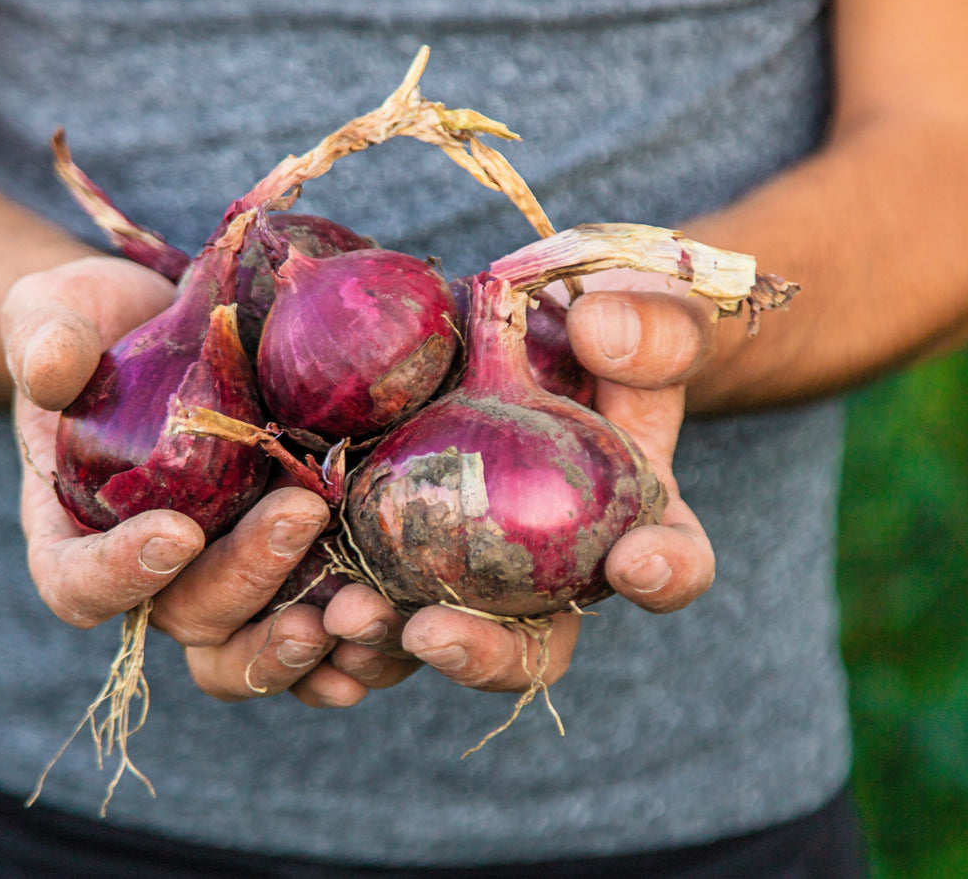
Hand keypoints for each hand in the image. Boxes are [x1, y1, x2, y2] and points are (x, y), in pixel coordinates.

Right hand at [2, 256, 343, 702]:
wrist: (169, 325)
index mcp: (74, 531)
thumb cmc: (96, 325)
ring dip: (301, 641)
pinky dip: (350, 645)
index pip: (78, 584)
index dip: (121, 575)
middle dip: (244, 579)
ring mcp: (220, 574)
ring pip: (249, 646)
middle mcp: (149, 572)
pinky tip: (391, 625)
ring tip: (360, 605)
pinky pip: (312, 629)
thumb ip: (43, 339)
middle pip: (187, 615)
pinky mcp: (286, 565)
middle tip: (301, 513)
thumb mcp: (52, 315)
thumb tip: (49, 370)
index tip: (176, 531)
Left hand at [322, 271, 715, 695]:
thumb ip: (645, 325)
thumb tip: (598, 330)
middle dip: (486, 653)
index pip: (669, 566)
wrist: (522, 335)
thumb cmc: (604, 332)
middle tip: (432, 631)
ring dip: (391, 641)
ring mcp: (476, 572)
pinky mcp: (404, 553)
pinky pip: (372, 602)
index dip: (662, 574)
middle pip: (536, 645)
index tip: (633, 562)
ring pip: (442, 636)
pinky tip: (298, 610)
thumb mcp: (643, 314)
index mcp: (638, 523)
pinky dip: (335, 618)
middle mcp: (556, 572)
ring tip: (344, 618)